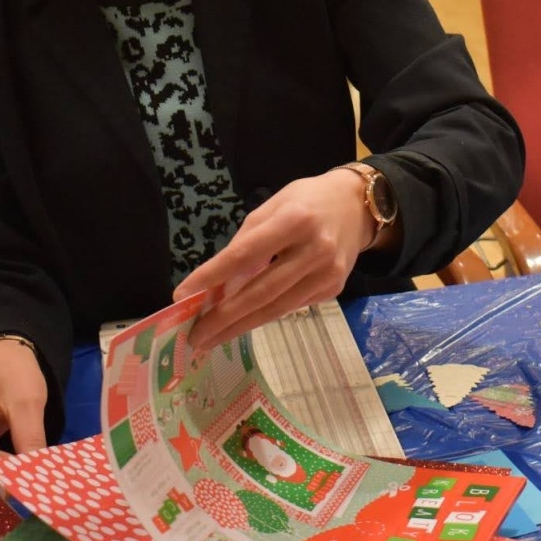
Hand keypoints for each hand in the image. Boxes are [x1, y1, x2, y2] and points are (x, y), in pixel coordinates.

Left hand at [174, 170, 375, 350]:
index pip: (245, 254)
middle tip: (195, 335)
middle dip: (224, 316)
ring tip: (211, 338)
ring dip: (240, 325)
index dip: (212, 276)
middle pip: (261, 290)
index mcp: (295, 219)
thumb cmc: (306, 201)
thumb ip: (247, 242)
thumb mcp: (273, 206)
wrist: (358, 206)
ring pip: (276, 307)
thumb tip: (218, 283)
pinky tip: (243, 322)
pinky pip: (291, 306)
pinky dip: (264, 314)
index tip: (182, 295)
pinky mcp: (333, 289)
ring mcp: (328, 273)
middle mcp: (315, 249)